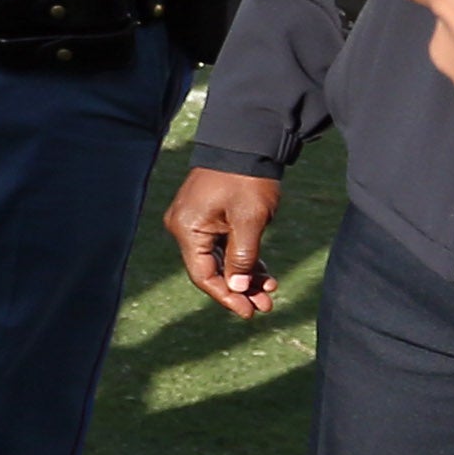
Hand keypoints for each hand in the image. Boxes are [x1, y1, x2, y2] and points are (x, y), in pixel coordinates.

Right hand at [166, 166, 286, 317]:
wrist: (246, 142)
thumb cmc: (247, 180)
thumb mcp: (250, 221)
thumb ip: (242, 258)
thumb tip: (236, 289)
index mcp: (188, 229)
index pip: (203, 274)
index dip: (227, 296)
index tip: (250, 312)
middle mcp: (184, 227)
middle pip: (210, 269)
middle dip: (239, 289)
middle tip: (266, 305)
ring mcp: (193, 221)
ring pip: (218, 259)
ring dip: (243, 276)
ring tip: (270, 291)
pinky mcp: (205, 215)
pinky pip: (220, 245)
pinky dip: (240, 259)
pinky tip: (262, 273)